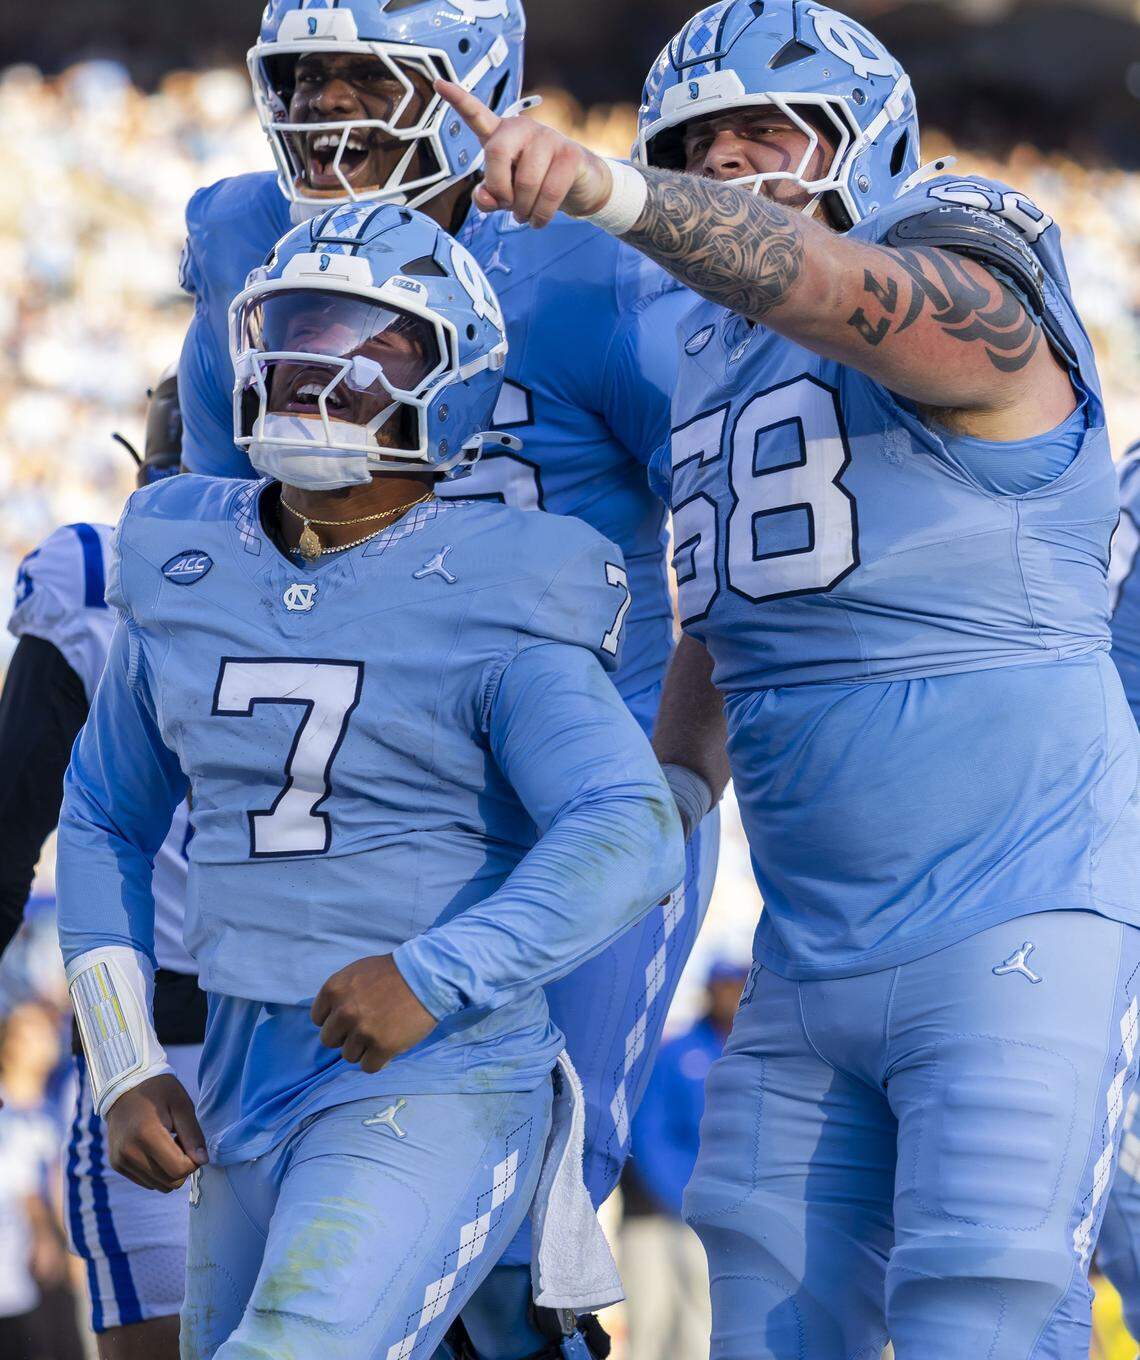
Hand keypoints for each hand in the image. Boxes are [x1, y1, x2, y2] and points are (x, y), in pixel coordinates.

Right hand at [106, 1074, 206, 1192]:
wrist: (125, 1087)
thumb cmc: (158, 1092)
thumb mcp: (182, 1105)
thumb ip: (193, 1135)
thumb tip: (202, 1161)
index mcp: (147, 1135)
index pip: (179, 1169)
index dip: (194, 1162)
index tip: (193, 1145)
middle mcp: (129, 1152)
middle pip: (170, 1182)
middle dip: (183, 1167)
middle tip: (181, 1143)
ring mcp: (120, 1161)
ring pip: (158, 1186)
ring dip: (170, 1171)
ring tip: (168, 1145)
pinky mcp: (117, 1165)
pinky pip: (146, 1182)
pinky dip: (157, 1172)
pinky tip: (156, 1150)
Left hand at [312, 954, 436, 1073]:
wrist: (428, 976)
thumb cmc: (394, 972)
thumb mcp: (358, 972)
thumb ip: (341, 993)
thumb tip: (331, 1017)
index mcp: (334, 989)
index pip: (318, 1019)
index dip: (335, 1020)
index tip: (351, 1017)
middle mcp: (344, 1011)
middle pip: (330, 1040)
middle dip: (346, 1036)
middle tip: (366, 1027)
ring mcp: (363, 1030)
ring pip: (348, 1056)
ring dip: (364, 1049)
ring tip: (382, 1033)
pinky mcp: (383, 1047)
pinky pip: (368, 1067)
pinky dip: (378, 1060)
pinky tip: (389, 1046)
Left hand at [435, 79, 612, 227]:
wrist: (578, 186)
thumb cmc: (534, 186)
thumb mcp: (505, 194)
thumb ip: (487, 197)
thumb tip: (486, 198)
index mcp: (501, 134)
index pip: (477, 114)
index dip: (459, 100)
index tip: (438, 84)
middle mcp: (522, 128)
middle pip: (496, 153)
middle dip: (500, 189)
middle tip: (507, 205)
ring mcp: (548, 137)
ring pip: (526, 181)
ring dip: (523, 209)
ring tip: (525, 215)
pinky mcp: (570, 154)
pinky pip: (550, 192)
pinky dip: (541, 215)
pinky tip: (539, 221)